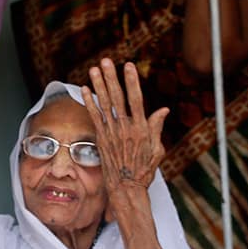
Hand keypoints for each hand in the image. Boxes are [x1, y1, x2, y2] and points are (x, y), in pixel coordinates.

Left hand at [82, 59, 168, 197]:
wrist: (126, 187)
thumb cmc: (144, 169)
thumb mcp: (157, 149)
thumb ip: (156, 128)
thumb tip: (164, 109)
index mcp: (141, 128)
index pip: (136, 99)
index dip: (132, 81)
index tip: (128, 65)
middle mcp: (125, 127)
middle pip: (117, 97)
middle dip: (111, 78)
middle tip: (106, 61)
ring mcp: (111, 133)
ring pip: (104, 104)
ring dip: (98, 85)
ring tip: (93, 69)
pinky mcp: (101, 139)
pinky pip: (93, 117)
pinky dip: (88, 103)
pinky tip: (84, 90)